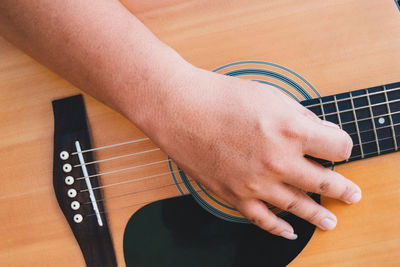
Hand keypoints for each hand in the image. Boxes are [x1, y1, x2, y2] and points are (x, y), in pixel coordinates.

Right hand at [138, 64, 360, 239]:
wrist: (180, 109)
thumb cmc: (221, 97)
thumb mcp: (270, 96)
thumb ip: (301, 117)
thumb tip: (320, 131)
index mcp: (290, 130)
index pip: (338, 147)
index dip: (342, 146)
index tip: (338, 148)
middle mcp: (278, 161)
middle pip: (325, 181)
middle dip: (343, 188)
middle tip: (352, 194)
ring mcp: (256, 183)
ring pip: (298, 206)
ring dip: (318, 215)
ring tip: (331, 221)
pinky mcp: (234, 195)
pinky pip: (262, 219)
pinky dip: (278, 228)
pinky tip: (290, 232)